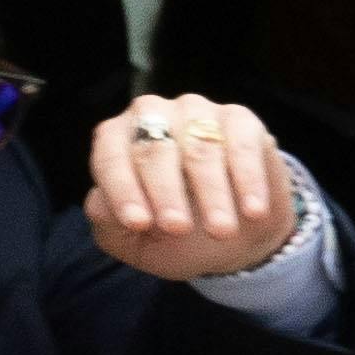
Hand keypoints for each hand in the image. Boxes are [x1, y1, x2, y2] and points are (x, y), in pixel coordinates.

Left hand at [83, 91, 299, 282]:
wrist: (235, 236)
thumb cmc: (177, 235)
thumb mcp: (137, 242)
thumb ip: (111, 225)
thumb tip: (100, 205)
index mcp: (117, 141)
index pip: (112, 159)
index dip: (124, 191)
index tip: (140, 223)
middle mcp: (152, 115)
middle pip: (155, 150)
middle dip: (167, 193)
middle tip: (179, 229)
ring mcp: (196, 111)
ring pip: (201, 148)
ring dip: (212, 193)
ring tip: (222, 230)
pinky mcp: (239, 119)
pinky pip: (242, 145)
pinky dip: (248, 180)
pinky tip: (253, 211)